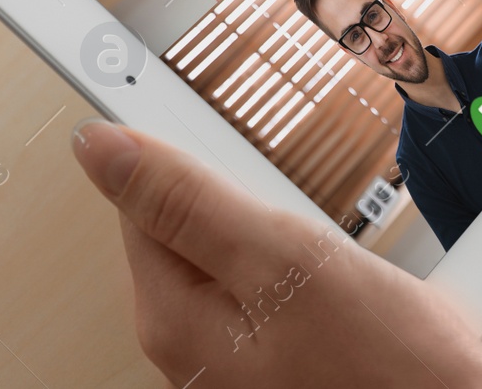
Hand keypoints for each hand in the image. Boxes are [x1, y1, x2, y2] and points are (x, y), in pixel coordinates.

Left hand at [72, 120, 481, 388]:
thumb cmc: (386, 373)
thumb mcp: (284, 260)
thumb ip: (187, 201)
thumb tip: (95, 147)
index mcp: (173, 318)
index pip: (139, 197)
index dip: (178, 149)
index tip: (196, 117)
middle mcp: (189, 348)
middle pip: (189, 226)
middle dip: (250, 203)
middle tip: (303, 223)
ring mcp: (233, 360)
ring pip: (239, 254)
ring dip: (287, 239)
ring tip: (336, 266)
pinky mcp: (277, 362)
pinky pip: (273, 289)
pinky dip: (309, 273)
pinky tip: (348, 291)